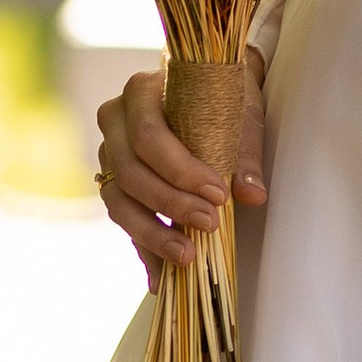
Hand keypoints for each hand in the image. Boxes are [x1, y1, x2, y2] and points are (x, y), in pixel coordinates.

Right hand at [95, 53, 267, 286]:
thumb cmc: (221, 95)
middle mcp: (115, 121)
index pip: (148, 137)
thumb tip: (253, 195)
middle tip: (208, 225)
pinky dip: (144, 247)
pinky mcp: (111, 183)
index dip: (180, 172)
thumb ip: (243, 153)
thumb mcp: (238, 112)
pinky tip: (162, 274)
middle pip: (131, 173)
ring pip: (119, 202)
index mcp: (140, 91)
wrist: (206, 87)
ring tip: (187, 257)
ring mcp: (108, 154)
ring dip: (154, 234)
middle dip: (171, 205)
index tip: (217, 195)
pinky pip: (123, 219)